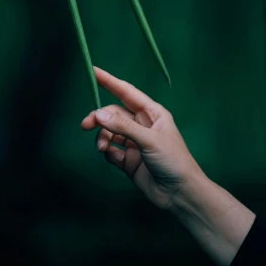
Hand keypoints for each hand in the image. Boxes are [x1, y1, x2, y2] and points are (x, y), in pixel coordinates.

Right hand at [80, 66, 206, 210]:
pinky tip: (111, 157)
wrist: (179, 194)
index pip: (127, 92)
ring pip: (109, 132)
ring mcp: (134, 143)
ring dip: (102, 137)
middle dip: (99, 118)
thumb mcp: (149, 140)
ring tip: (102, 148)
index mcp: (152, 114)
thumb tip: (99, 114)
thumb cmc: (173, 161)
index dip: (109, 81)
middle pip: (113, 114)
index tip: (93, 71)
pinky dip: (107, 152)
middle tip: (85, 125)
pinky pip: (111, 150)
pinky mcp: (128, 160)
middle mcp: (142, 126)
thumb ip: (123, 127)